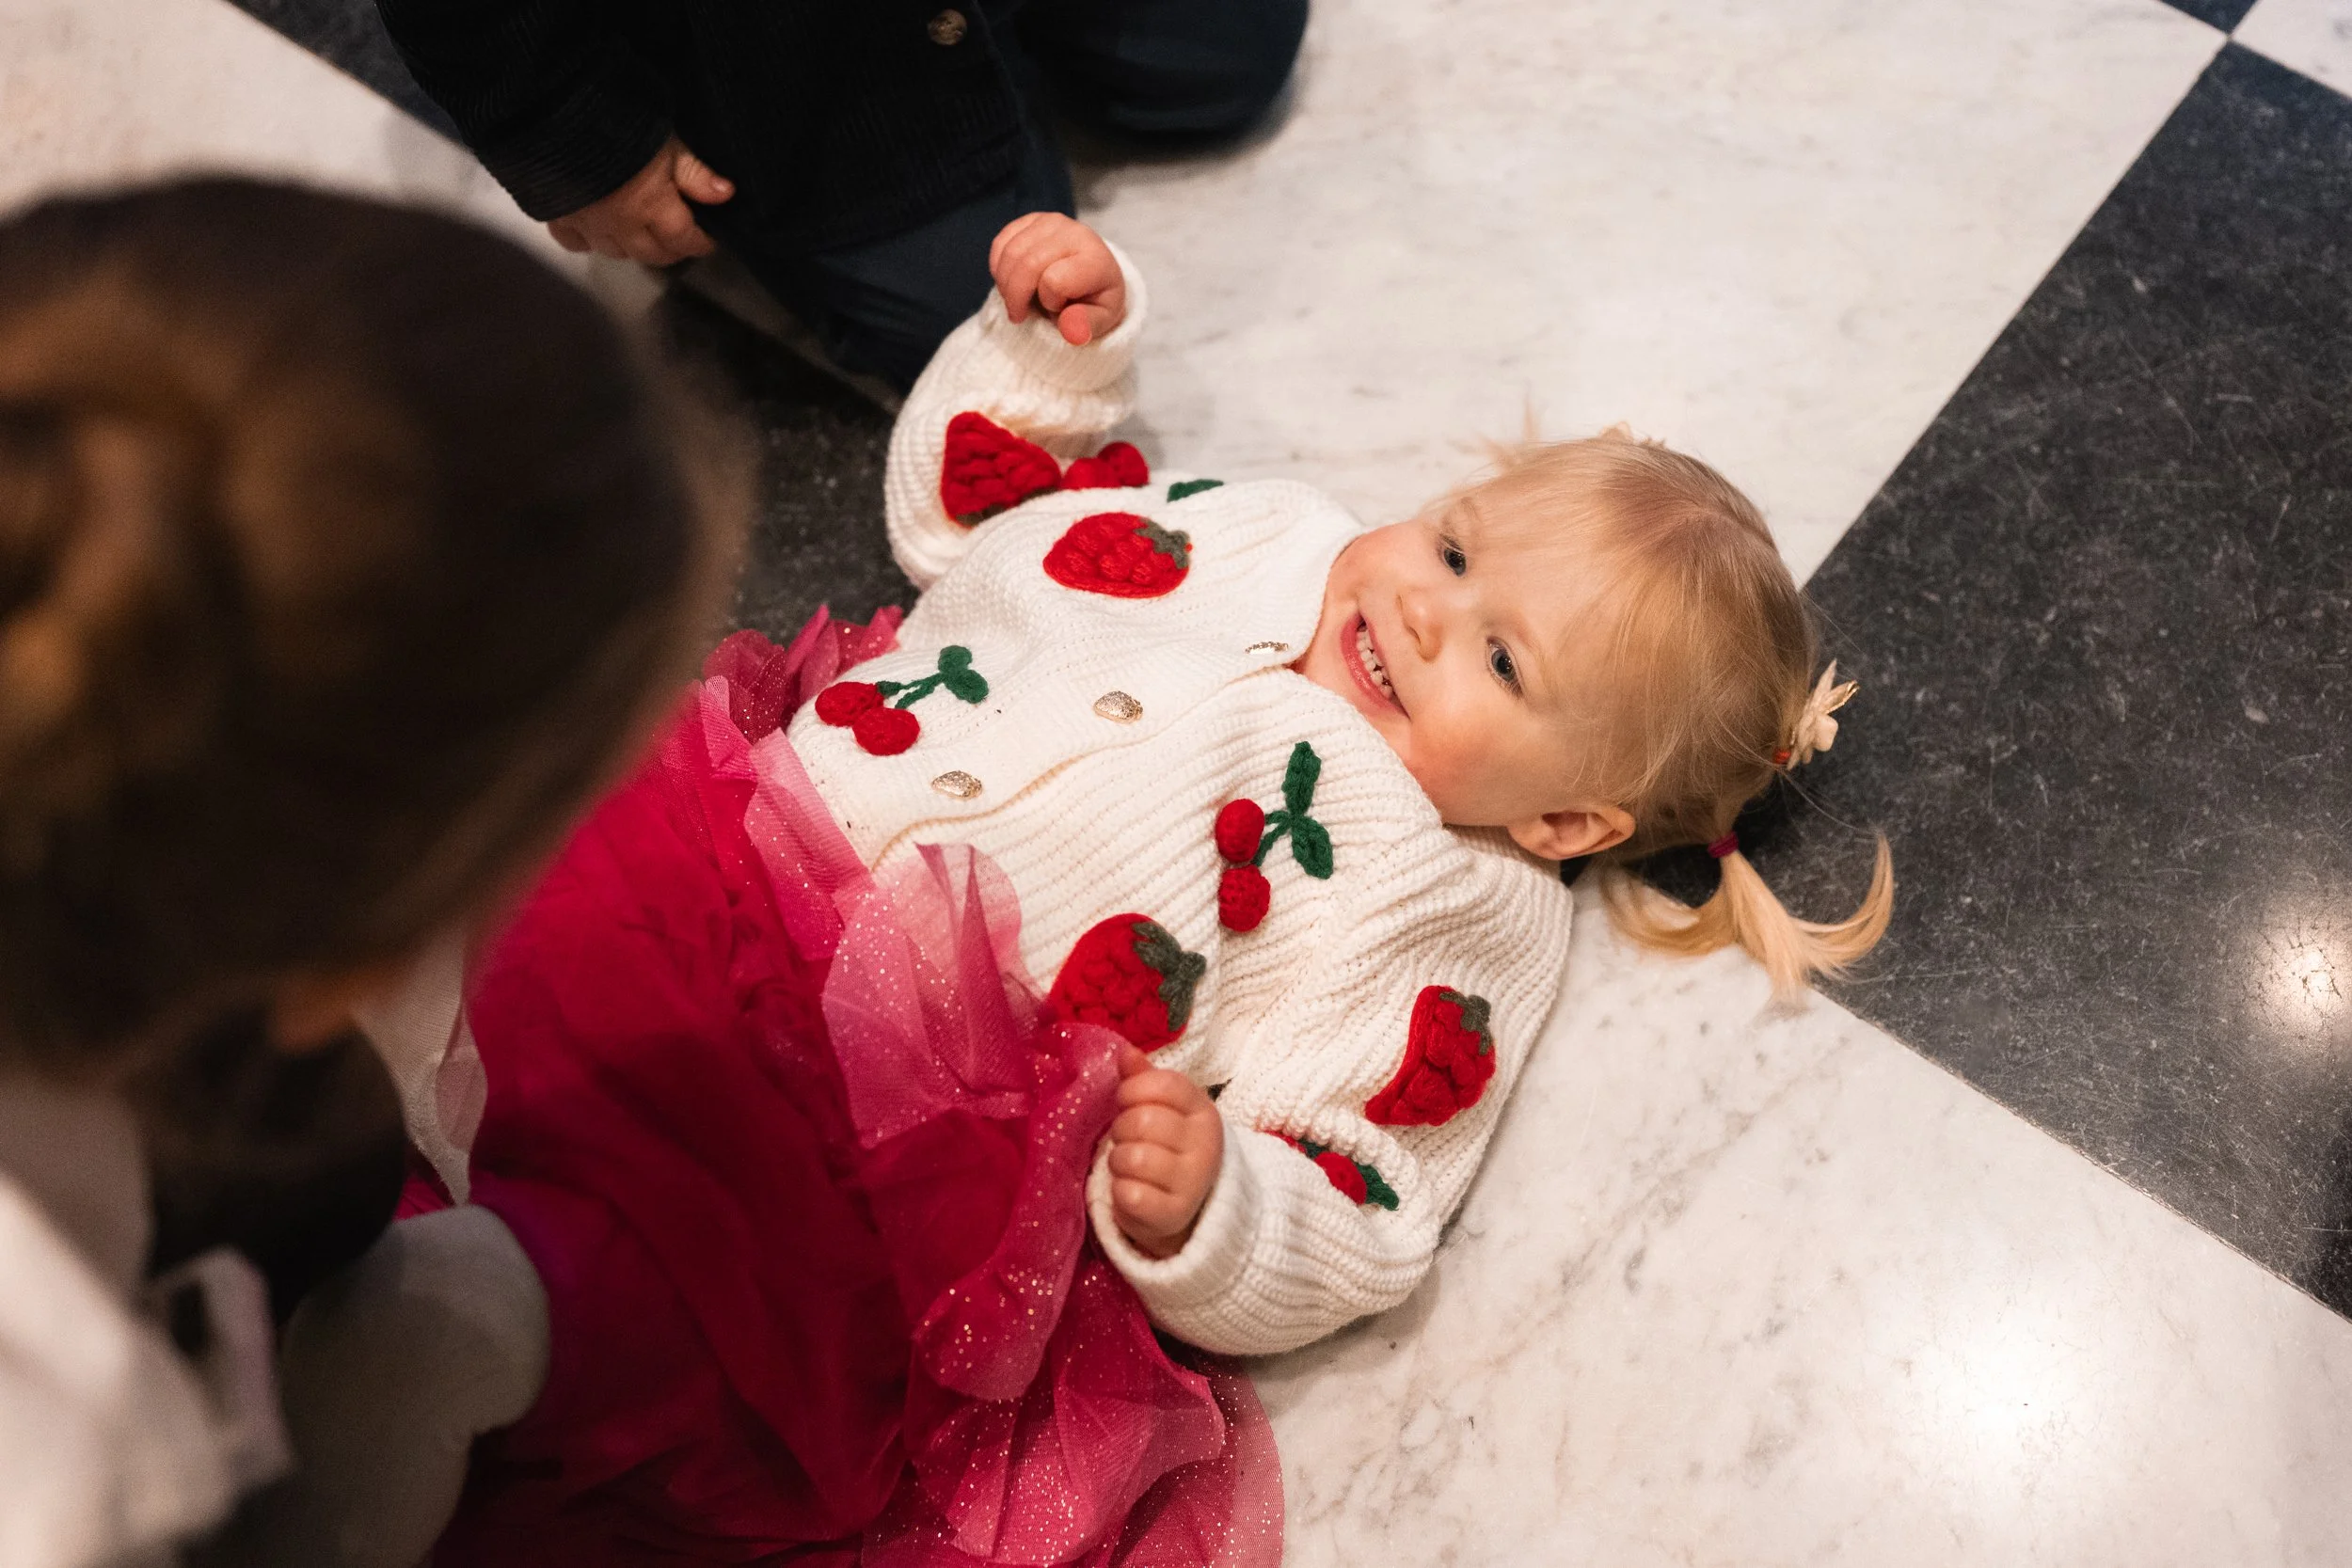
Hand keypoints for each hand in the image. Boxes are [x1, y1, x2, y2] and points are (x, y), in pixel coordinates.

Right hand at [546, 135, 734, 265]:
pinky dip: (589, 242)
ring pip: (617, 253)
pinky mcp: (556, 215)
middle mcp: (620, 226)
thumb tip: (726, 195)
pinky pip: (575, 243)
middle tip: (679, 235)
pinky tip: (598, 230)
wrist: (553, 112)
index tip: (710, 237)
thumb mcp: (666, 140)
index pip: (684, 240)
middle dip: (671, 249)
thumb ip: (695, 171)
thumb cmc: (618, 121)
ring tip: (644, 233)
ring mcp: (586, 224)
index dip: (700, 242)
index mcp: (651, 208)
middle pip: (652, 254)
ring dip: (635, 249)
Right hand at [989, 213, 1126, 345]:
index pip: (1054, 281)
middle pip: (1027, 265)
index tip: (1058, 308)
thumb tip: (1070, 329)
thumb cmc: (1094, 299)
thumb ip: (1086, 327)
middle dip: (1016, 297)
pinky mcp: (1030, 220)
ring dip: (1006, 284)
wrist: (1092, 273)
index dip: (1050, 302)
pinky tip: (1011, 280)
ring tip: (1017, 299)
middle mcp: (1073, 233)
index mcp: (1095, 259)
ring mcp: (1050, 222)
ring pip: (1009, 254)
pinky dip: (999, 268)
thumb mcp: (1100, 321)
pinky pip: (1000, 243)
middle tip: (1020, 314)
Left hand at [1107, 1044, 1221, 1256]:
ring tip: (1130, 1167)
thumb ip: (1143, 1079)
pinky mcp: (1174, 1214)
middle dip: (1122, 1129)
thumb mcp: (1160, 1110)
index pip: (1166, 1084)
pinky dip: (1120, 1191)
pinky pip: (1130, 1195)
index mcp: (1204, 1112)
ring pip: (1133, 1158)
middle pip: (1144, 1120)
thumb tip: (1126, 1053)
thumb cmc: (1165, 1148)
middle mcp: (1207, 1146)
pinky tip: (1132, 1191)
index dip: (1133, 1089)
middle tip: (1128, 1140)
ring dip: (1119, 1162)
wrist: (1182, 1208)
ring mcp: (1194, 1182)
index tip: (1126, 1101)